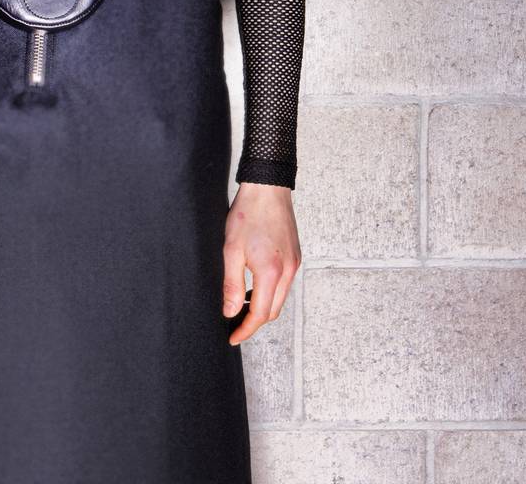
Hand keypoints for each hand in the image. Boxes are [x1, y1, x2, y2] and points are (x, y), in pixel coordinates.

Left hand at [222, 182, 300, 344]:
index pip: (261, 314)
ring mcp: (294, 264)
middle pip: (274, 311)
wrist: (268, 188)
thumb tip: (230, 311)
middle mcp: (288, 271)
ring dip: (263, 307)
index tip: (233, 337)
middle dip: (254, 323)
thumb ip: (232, 284)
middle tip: (235, 325)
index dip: (246, 330)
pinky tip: (255, 287)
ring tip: (242, 307)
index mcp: (272, 272)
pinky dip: (270, 293)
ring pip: (280, 298)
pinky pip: (284, 284)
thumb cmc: (248, 214)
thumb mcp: (231, 249)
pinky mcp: (295, 256)